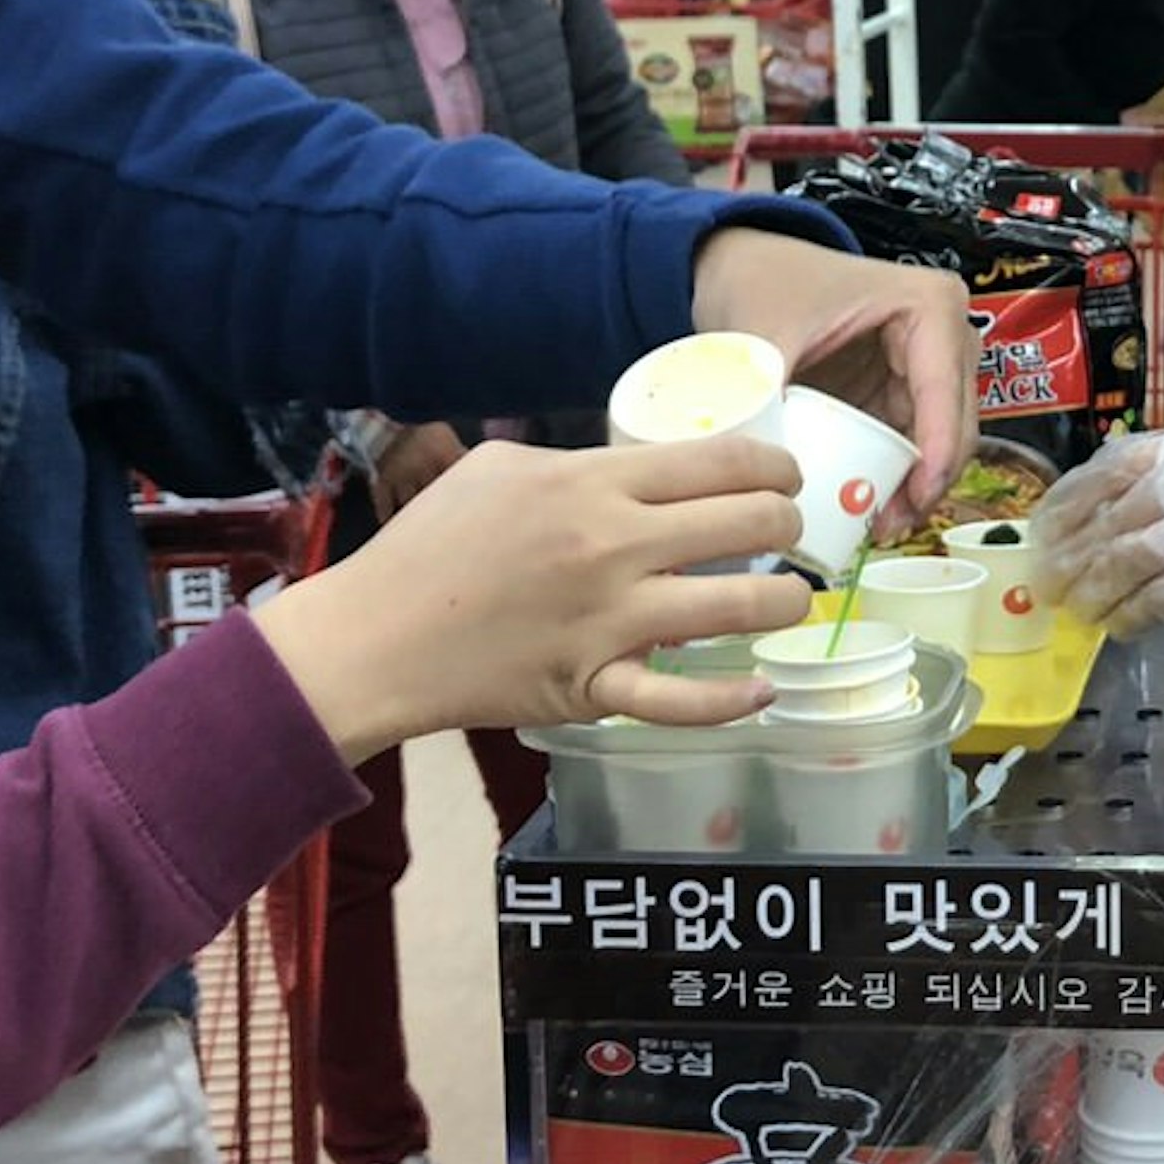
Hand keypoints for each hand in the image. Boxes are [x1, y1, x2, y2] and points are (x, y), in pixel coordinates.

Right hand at [255, 437, 810, 763]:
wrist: (374, 638)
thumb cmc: (429, 546)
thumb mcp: (498, 469)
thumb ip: (578, 463)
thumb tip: (636, 468)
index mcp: (592, 485)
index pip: (722, 462)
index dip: (776, 467)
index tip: (788, 478)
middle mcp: (613, 548)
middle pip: (750, 525)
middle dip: (789, 527)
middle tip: (786, 536)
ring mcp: (608, 623)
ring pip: (740, 607)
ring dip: (783, 603)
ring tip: (787, 602)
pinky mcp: (593, 688)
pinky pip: (682, 701)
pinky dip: (733, 700)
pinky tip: (761, 688)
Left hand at [693, 228, 973, 533]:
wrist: (748, 267)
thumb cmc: (769, 278)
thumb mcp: (767, 332)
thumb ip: (769, 393)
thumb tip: (766, 463)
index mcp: (928, 304)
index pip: (945, 389)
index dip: (938, 450)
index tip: (918, 499)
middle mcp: (944, 331)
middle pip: (956, 421)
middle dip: (929, 479)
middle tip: (890, 526)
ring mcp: (929, 363)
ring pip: (942, 438)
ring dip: (918, 485)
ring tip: (881, 527)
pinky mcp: (905, 388)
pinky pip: (915, 440)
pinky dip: (902, 475)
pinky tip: (877, 507)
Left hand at [1039, 412, 1163, 655]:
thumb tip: (1120, 491)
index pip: (1105, 471)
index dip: (1066, 504)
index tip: (1044, 529)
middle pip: (1104, 522)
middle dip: (1067, 558)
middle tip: (1046, 583)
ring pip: (1119, 563)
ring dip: (1091, 592)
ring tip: (1078, 611)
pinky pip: (1153, 601)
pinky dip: (1129, 616)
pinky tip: (1118, 627)